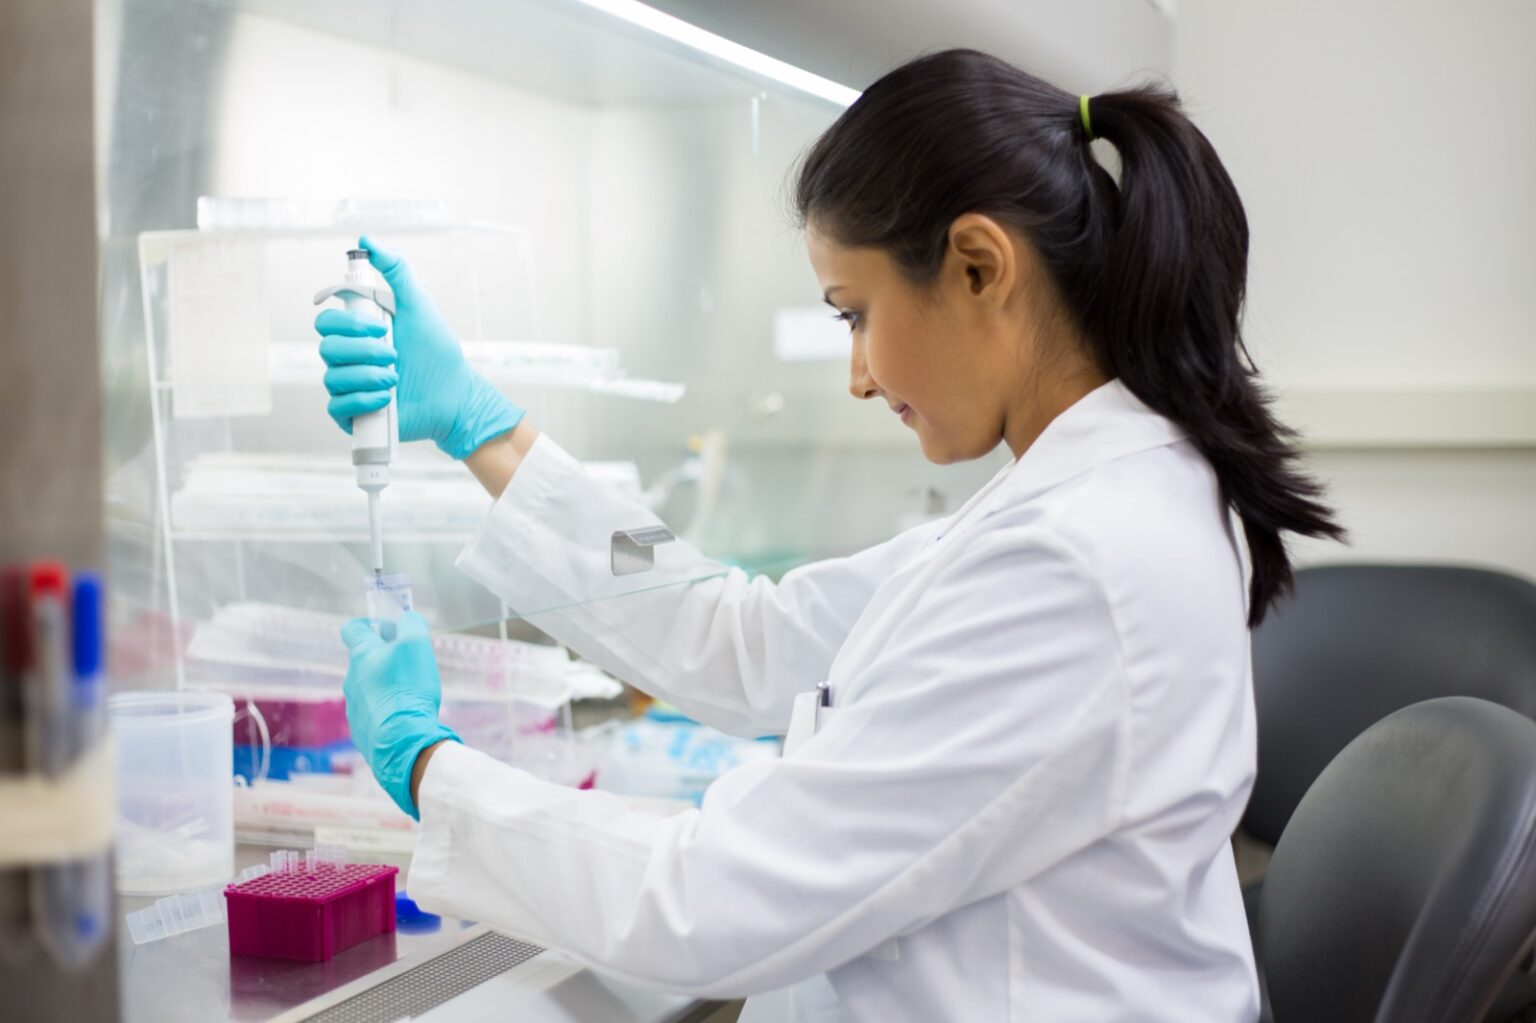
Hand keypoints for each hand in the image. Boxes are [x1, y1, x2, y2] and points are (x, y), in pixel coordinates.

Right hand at [316, 236, 525, 459]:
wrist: (455, 396)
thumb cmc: (437, 352)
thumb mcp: (418, 305)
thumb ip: (396, 271)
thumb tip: (368, 240)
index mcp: (357, 332)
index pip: (326, 320)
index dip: (349, 322)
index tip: (382, 325)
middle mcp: (347, 358)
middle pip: (327, 347)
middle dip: (363, 350)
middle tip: (394, 354)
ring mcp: (348, 387)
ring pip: (333, 376)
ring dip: (369, 375)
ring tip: (396, 378)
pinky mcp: (352, 416)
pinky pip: (338, 407)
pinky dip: (364, 400)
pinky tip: (387, 399)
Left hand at [340, 611, 460, 818]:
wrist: (402, 740)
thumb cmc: (409, 688)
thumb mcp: (417, 644)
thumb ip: (411, 624)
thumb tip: (407, 617)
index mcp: (361, 655)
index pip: (352, 628)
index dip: (369, 624)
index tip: (388, 629)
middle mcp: (351, 679)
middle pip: (365, 660)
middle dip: (386, 658)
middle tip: (411, 664)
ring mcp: (354, 706)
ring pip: (369, 688)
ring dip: (386, 687)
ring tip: (411, 695)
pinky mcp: (361, 730)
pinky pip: (373, 713)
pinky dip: (387, 712)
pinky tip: (405, 717)